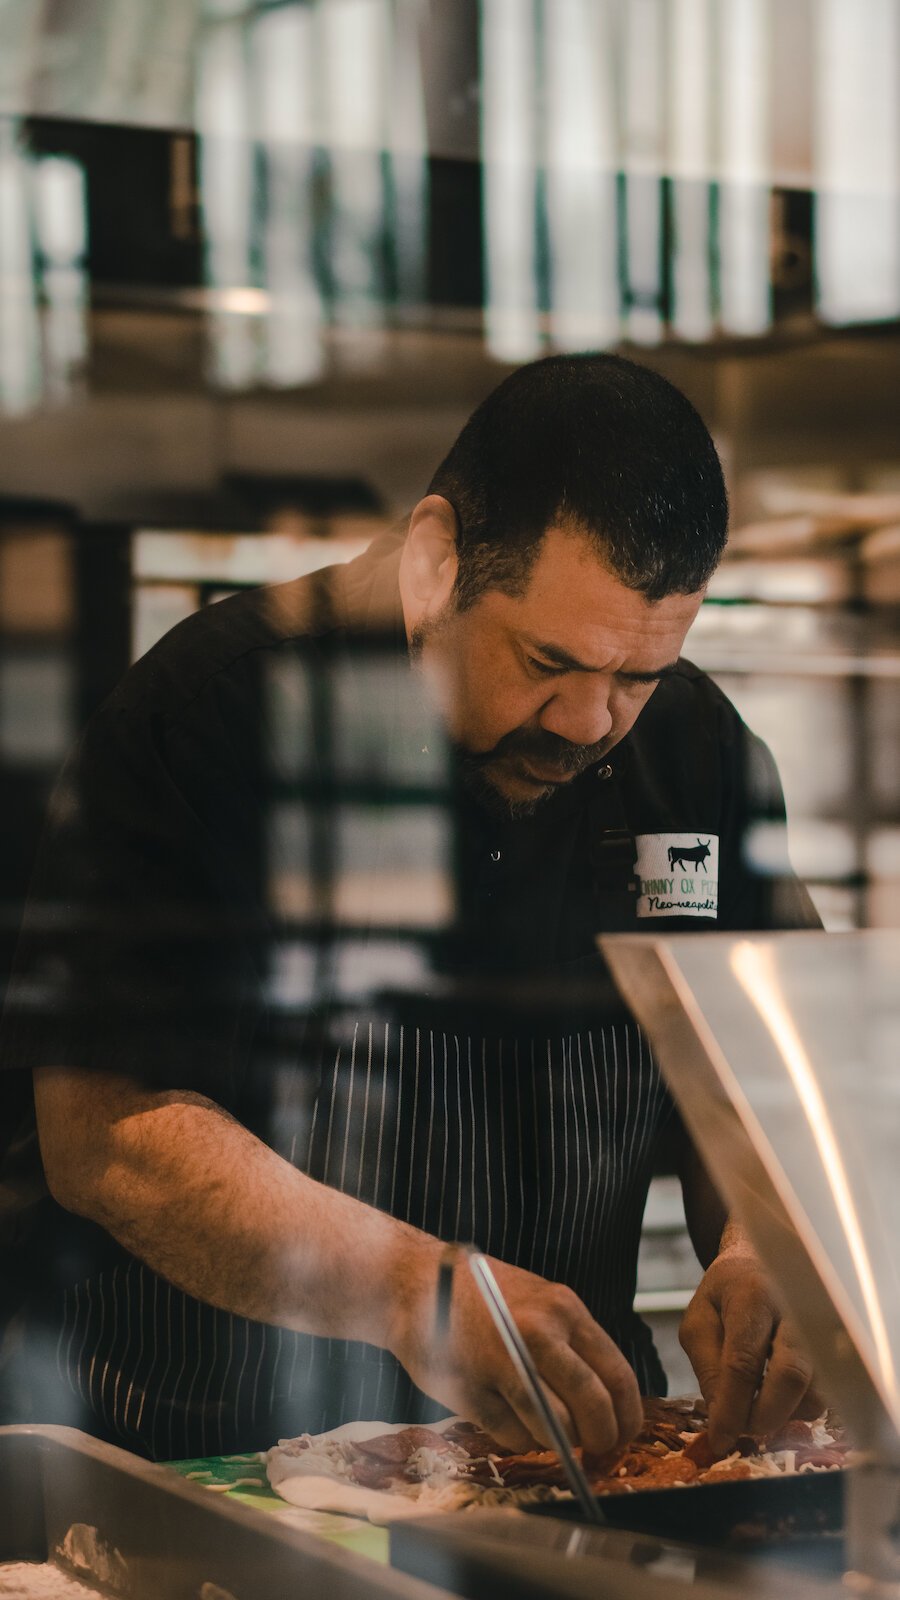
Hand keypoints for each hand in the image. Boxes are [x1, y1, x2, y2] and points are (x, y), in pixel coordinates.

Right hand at [387, 1240, 642, 1455]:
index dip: (627, 1415)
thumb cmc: (479, 1297)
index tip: (624, 1433)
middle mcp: (538, 1333)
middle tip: (596, 1449)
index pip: (616, 1374)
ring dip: (557, 1442)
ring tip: (548, 1433)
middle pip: (592, 1406)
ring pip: (554, 1427)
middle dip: (600, 1438)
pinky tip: (509, 1419)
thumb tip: (606, 1400)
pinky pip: (513, 1435)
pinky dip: (519, 1439)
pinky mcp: (471, 1390)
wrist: (413, 1284)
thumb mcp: (536, 1302)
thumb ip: (568, 1343)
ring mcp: (503, 1362)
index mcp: (563, 1309)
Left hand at [679, 1240, 818, 1454]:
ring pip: (814, 1390)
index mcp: (752, 1297)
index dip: (732, 1408)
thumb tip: (722, 1416)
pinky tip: (776, 1394)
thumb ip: (707, 1366)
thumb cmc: (728, 1293)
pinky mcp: (835, 1348)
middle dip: (767, 1415)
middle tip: (744, 1430)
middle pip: (792, 1375)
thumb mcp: (699, 1319)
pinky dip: (798, 1406)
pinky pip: (824, 1394)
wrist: (767, 1258)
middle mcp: (795, 1310)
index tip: (720, 1439)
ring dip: (784, 1413)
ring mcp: (822, 1328)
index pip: (743, 1361)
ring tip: (758, 1403)